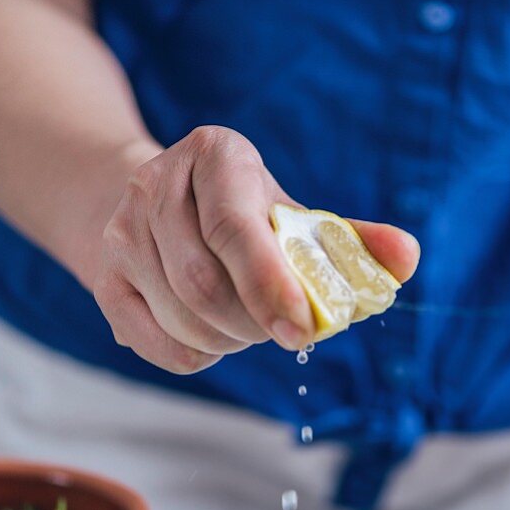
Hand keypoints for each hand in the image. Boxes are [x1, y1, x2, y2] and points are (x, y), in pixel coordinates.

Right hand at [93, 126, 419, 373]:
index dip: (270, 285)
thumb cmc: (242, 212)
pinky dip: (198, 355)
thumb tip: (405, 257)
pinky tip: (216, 336)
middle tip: (284, 329)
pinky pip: (156, 343)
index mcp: (214, 155)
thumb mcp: (293, 213)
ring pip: (181, 317)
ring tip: (251, 325)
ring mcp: (120, 233)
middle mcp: (155, 185)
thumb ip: (349, 239)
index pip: (234, 228)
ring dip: (230, 340)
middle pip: (203, 284)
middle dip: (255, 323)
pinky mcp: (104, 280)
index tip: (303, 331)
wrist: (158, 202)